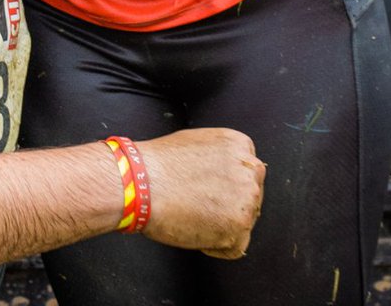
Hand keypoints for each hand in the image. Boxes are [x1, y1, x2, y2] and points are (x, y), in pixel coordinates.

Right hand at [141, 128, 264, 258]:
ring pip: (243, 222)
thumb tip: (225, 173)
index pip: (247, 172)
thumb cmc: (158, 164)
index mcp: (240, 144)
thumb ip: (221, 155)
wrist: (140, 183)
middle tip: (199, 203)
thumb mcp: (197, 142)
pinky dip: (215, 246)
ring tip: (193, 212)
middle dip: (229, 205)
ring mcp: (247, 200)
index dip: (225, 185)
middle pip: (250, 198)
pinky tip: (194, 227)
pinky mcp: (239, 228)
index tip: (208, 189)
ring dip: (222, 224)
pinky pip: (234, 247)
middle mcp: (249, 170)